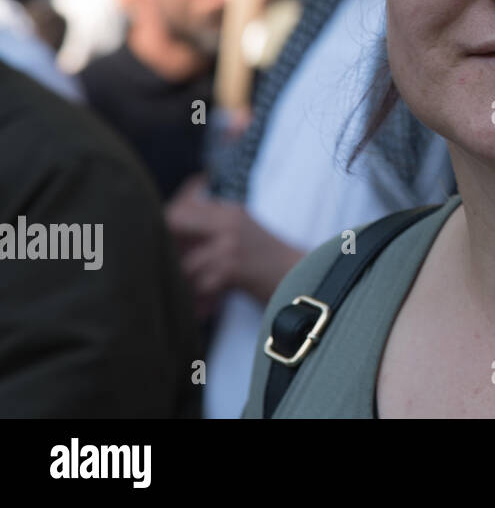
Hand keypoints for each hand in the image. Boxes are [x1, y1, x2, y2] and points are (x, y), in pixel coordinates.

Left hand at [165, 177, 303, 317]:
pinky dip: (198, 303)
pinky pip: (199, 285)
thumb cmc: (271, 267)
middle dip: (166, 249)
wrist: (309, 281)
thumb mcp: (243, 236)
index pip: (183, 203)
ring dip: (183, 285)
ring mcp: (230, 242)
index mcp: (230, 211)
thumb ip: (212, 233)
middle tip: (168, 273)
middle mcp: (228, 221)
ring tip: (189, 300)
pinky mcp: (233, 267)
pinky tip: (204, 311)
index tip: (166, 245)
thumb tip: (169, 243)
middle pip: (173, 221)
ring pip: (183, 263)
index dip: (166, 223)